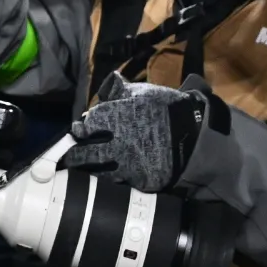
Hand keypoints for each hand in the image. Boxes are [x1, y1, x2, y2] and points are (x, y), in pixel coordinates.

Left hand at [62, 76, 206, 192]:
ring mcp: (128, 163)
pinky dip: (109, 182)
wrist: (198, 135)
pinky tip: (103, 180)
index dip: (80, 130)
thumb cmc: (168, 109)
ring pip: (98, 171)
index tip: (78, 132)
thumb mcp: (144, 93)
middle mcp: (117, 142)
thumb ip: (120, 90)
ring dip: (88, 171)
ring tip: (81, 171)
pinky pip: (118, 184)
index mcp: (115, 118)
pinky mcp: (141, 180)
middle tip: (68, 159)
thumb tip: (108, 83)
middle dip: (73, 156)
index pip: (86, 126)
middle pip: (85, 153)